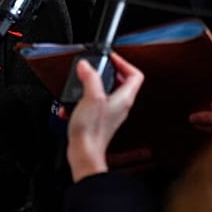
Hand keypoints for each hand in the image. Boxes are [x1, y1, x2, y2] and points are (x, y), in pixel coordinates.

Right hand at [66, 53, 143, 181]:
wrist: (84, 154)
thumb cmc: (92, 131)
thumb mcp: (91, 97)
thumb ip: (90, 77)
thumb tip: (86, 65)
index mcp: (124, 98)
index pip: (135, 74)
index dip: (124, 62)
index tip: (110, 58)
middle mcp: (120, 105)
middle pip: (122, 81)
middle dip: (109, 71)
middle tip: (97, 67)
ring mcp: (111, 112)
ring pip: (108, 90)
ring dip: (96, 83)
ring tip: (85, 81)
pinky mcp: (100, 119)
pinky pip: (97, 101)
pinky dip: (87, 97)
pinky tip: (76, 99)